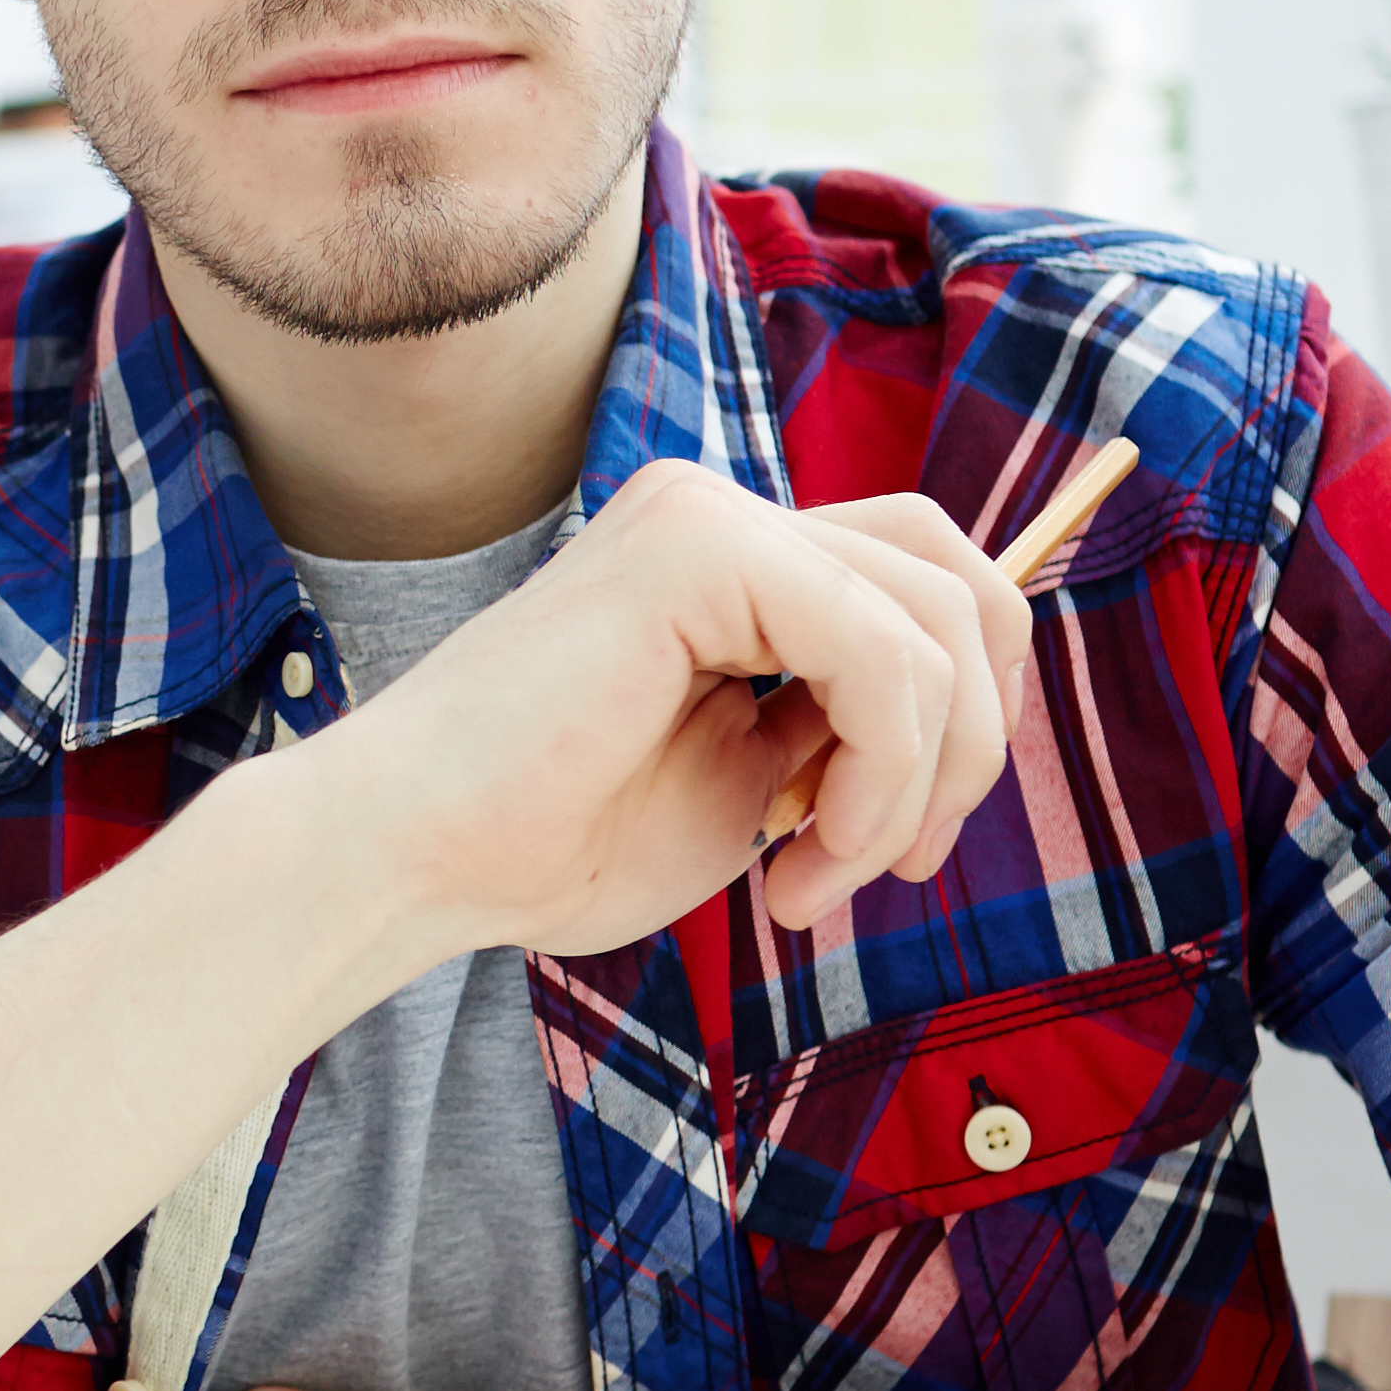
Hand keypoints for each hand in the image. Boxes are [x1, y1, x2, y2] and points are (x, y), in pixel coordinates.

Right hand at [303, 461, 1029, 971]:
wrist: (416, 856)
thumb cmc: (552, 841)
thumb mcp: (752, 781)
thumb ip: (848, 731)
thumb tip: (968, 725)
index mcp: (734, 565)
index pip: (927, 583)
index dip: (969, 713)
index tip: (904, 845)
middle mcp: (724, 514)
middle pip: (957, 576)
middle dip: (974, 737)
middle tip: (903, 859)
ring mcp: (709, 516)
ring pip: (936, 618)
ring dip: (920, 779)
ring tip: (820, 876)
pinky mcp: (698, 546)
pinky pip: (880, 650)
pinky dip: (880, 770)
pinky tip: (801, 849)